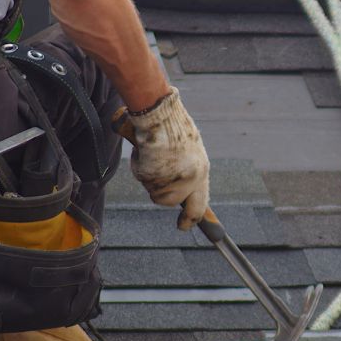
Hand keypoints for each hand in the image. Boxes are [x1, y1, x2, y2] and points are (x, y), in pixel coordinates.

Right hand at [127, 87, 209, 229]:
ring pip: (154, 191)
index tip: (184, 227)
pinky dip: (140, 165)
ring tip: (154, 154)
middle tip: (156, 171)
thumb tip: (183, 190)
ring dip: (150, 176)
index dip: (191, 219)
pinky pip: (142, 178)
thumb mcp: (190, 150)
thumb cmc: (173, 127)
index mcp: (201, 171)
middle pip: (169, 202)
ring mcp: (170, 179)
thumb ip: (188, 170)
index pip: (199, 205)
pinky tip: (146, 150)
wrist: (159, 114)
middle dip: (162, 191)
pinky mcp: (151, 175)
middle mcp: (189, 179)